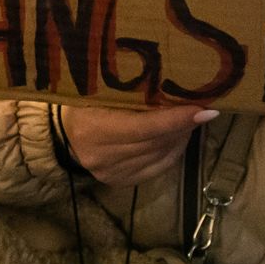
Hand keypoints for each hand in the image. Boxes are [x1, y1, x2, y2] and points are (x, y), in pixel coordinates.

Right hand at [59, 103, 215, 188]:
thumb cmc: (84, 100)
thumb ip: (131, 89)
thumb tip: (174, 81)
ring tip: (193, 119)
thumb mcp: (100, 88)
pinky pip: (156, 168)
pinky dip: (172, 152)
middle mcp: (101, 156)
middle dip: (183, 126)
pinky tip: (180, 136)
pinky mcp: (119, 182)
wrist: (61, 131)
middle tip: (203, 108)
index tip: (203, 109)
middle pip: (155, 143)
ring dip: (180, 138)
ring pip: (159, 156)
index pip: (143, 128)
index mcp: (93, 128)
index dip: (175, 119)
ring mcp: (110, 173)